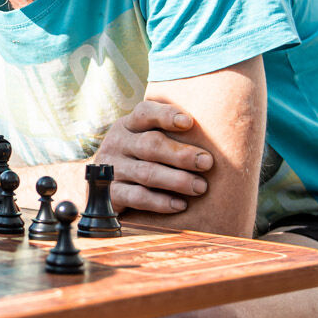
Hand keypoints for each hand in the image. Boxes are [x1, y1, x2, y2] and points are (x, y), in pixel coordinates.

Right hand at [94, 101, 212, 213]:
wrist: (100, 189)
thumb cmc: (137, 160)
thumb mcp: (143, 141)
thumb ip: (169, 135)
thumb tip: (218, 133)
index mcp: (128, 126)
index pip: (144, 113)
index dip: (166, 115)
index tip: (189, 122)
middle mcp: (117, 144)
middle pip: (150, 144)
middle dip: (182, 154)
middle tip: (207, 162)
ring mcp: (112, 169)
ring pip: (146, 172)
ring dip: (177, 180)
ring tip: (200, 187)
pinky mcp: (110, 194)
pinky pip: (137, 197)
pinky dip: (160, 202)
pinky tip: (180, 205)